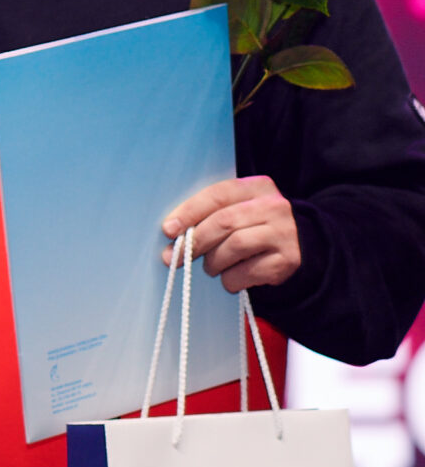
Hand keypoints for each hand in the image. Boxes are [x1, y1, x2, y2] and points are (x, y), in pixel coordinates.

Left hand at [164, 175, 300, 291]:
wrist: (299, 245)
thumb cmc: (253, 226)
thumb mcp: (237, 209)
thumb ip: (209, 214)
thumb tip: (170, 232)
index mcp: (257, 187)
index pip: (217, 195)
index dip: (188, 212)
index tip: (168, 230)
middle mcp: (274, 207)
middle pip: (223, 222)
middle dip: (195, 242)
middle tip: (175, 257)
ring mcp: (284, 233)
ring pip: (235, 246)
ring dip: (213, 262)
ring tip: (210, 267)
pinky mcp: (289, 260)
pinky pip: (248, 272)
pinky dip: (231, 279)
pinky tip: (229, 278)